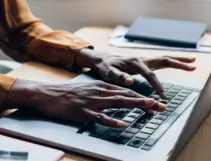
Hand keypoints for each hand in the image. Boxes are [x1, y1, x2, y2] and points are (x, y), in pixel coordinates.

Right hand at [5, 79, 165, 127]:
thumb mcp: (89, 89)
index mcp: (102, 86)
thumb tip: (119, 98)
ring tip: (150, 108)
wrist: (49, 94)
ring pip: (118, 102)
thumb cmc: (69, 94)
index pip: (127, 90)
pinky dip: (112, 121)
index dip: (143, 96)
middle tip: (161, 106)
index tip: (156, 102)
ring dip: (135, 105)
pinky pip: (100, 117)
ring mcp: (92, 101)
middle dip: (146, 100)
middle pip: (127, 95)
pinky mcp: (84, 112)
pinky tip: (122, 124)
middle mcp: (100, 91)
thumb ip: (104, 93)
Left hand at [75, 49, 195, 98]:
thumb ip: (119, 76)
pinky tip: (180, 63)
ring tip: (193, 62)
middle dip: (179, 63)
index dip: (157, 85)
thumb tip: (130, 81)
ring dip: (179, 60)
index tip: (163, 97)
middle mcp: (142, 59)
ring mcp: (144, 59)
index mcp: (135, 63)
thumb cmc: (105, 67)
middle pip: (164, 59)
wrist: (101, 59)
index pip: (150, 75)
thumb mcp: (108, 73)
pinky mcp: (145, 61)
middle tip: (193, 65)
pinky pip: (161, 61)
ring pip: (165, 58)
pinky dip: (172, 61)